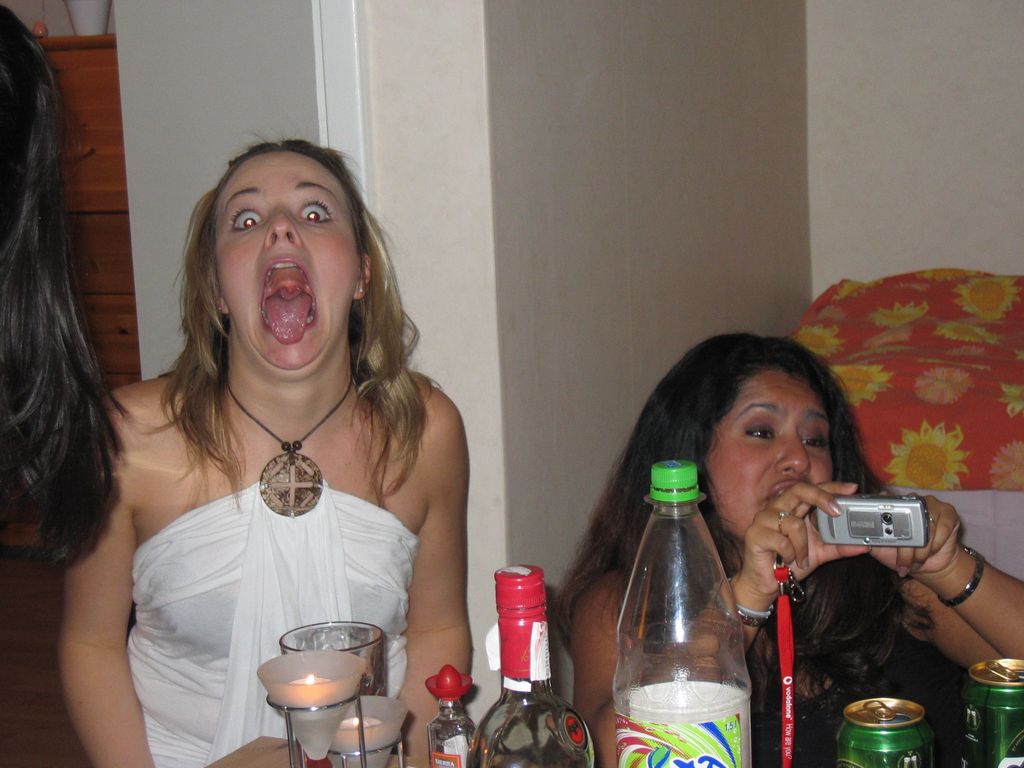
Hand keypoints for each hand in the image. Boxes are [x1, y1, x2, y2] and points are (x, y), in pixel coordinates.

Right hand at [732, 480, 866, 608]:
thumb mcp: (819, 554)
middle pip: (799, 490)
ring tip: (801, 559)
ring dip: (803, 546)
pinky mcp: (755, 534)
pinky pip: (781, 541)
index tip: (852, 489)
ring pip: (793, 523)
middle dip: (820, 497)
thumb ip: (839, 547)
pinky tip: (786, 560)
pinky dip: (790, 554)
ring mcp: (764, 519)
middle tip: (837, 511)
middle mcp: (777, 508)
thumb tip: (866, 545)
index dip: (832, 486)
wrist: (766, 583)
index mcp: (793, 508)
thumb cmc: (790, 562)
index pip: (812, 489)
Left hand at [869, 496, 961, 578]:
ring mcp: (930, 504)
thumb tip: (858, 534)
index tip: (883, 529)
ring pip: (924, 527)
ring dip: (921, 550)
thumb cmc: (901, 555)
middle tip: (903, 563)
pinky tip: (932, 552)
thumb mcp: (880, 548)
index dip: (883, 513)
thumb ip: (868, 538)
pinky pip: (942, 528)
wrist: (928, 564)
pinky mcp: (948, 512)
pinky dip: (936, 544)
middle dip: (905, 546)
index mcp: (892, 505)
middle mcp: (910, 500)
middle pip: (906, 519)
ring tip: (916, 562)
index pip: (884, 501)